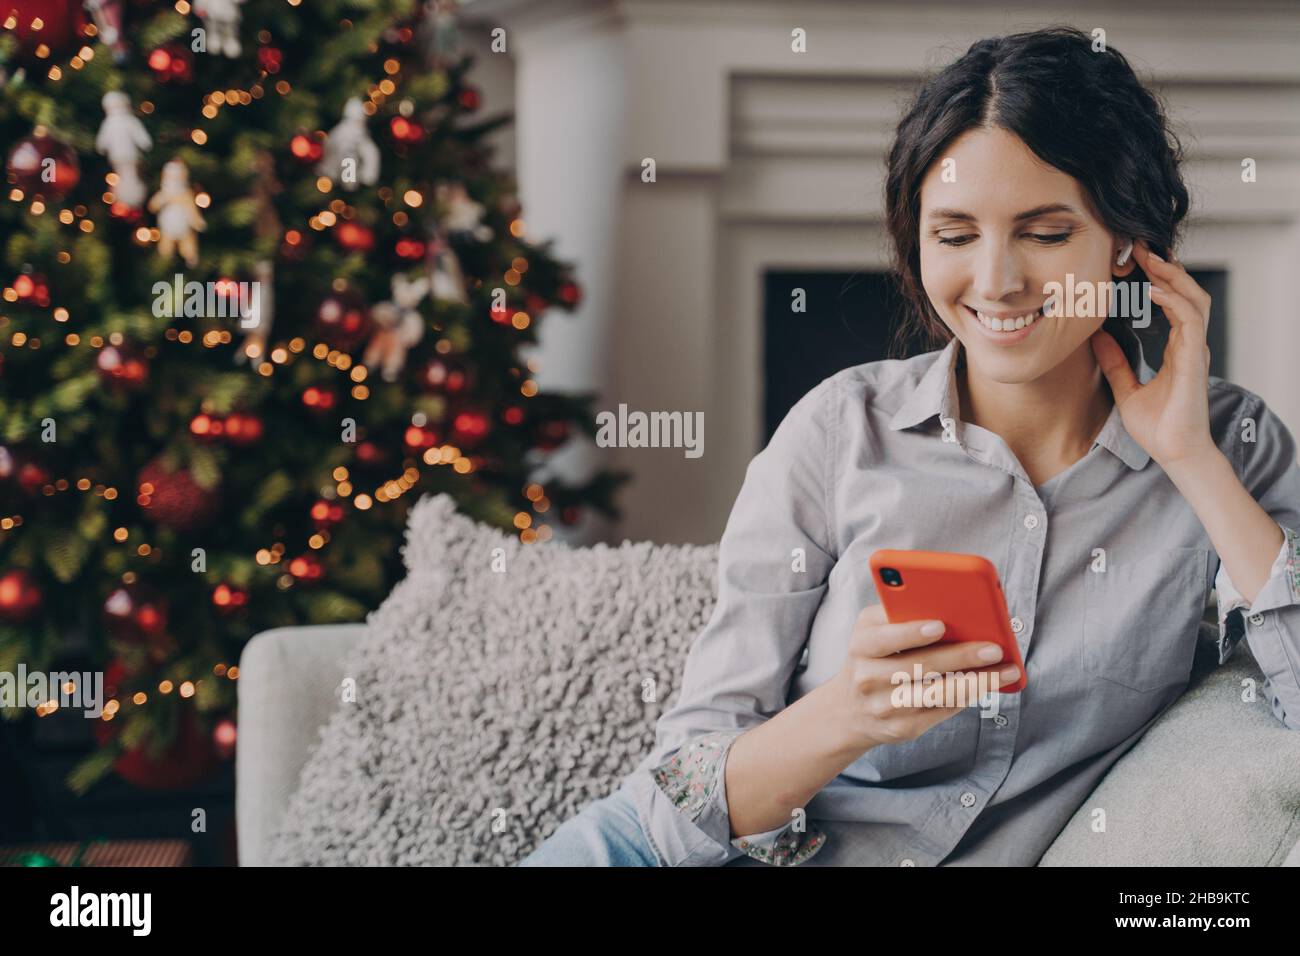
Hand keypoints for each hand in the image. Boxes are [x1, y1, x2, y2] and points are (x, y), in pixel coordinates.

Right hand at [830, 604, 1019, 748]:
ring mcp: (885, 707)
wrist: (849, 710)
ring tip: (1005, 671)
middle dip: (960, 656)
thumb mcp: (872, 631)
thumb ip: (899, 616)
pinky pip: (941, 712)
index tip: (940, 625)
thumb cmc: (871, 657)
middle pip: (919, 667)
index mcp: (860, 646)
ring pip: (936, 694)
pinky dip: (968, 696)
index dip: (910, 632)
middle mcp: (868, 679)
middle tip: (994, 648)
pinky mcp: (902, 729)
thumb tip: (953, 610)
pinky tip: (988, 685)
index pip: (883, 639)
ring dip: (975, 682)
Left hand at [1089, 241, 1216, 467]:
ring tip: (1150, 259)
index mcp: (1177, 349)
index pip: (1172, 304)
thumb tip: (1097, 338)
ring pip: (1193, 299)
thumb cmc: (1157, 427)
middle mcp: (1189, 345)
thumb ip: (1116, 363)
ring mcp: (1195, 350)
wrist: (1174, 452)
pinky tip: (1154, 291)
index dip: (1158, 281)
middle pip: (1185, 293)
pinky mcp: (1195, 359)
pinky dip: (1174, 301)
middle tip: (1141, 248)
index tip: (1135, 263)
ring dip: (1172, 277)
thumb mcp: (1126, 389)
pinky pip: (1190, 320)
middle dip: (1166, 269)